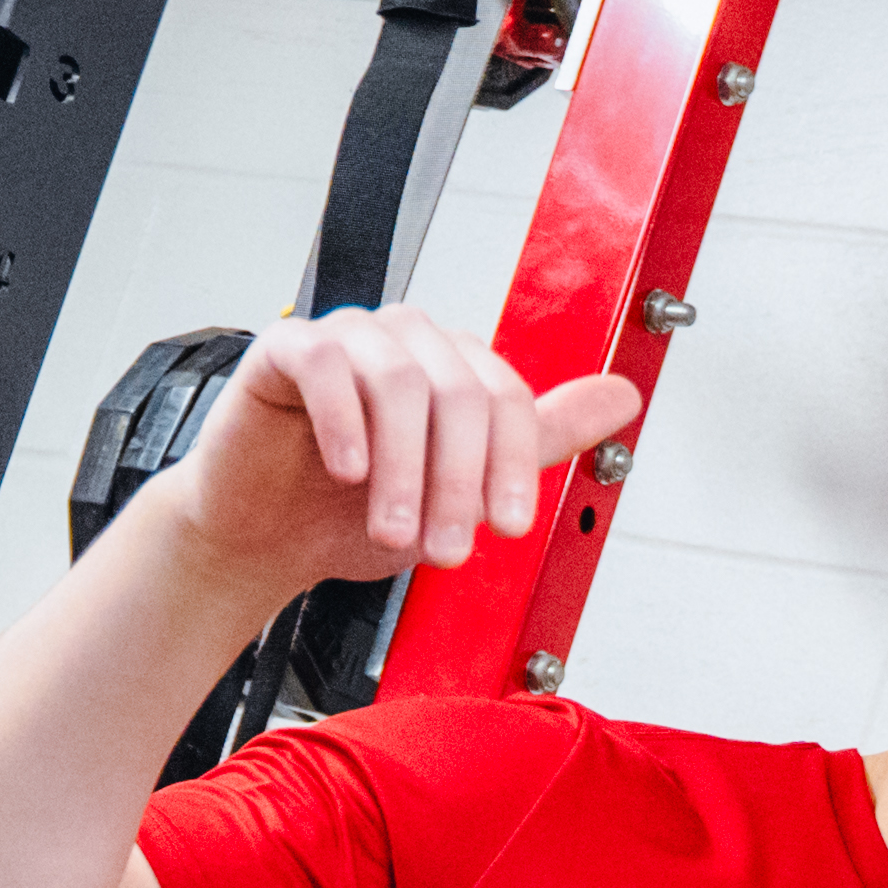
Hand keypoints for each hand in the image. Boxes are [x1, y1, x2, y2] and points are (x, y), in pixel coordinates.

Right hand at [179, 306, 641, 599]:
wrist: (263, 541)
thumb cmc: (350, 514)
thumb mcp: (462, 493)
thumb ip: (540, 442)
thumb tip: (624, 396)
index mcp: (452, 367)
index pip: (506, 397)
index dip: (513, 465)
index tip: (509, 527)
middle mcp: (405, 342)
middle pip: (458, 393)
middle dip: (458, 482)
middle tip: (445, 548)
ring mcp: (346, 339)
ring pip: (399, 385)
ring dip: (403, 471)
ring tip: (392, 530)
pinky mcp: (286, 350)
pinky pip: (325, 364)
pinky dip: (343, 422)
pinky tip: (346, 470)